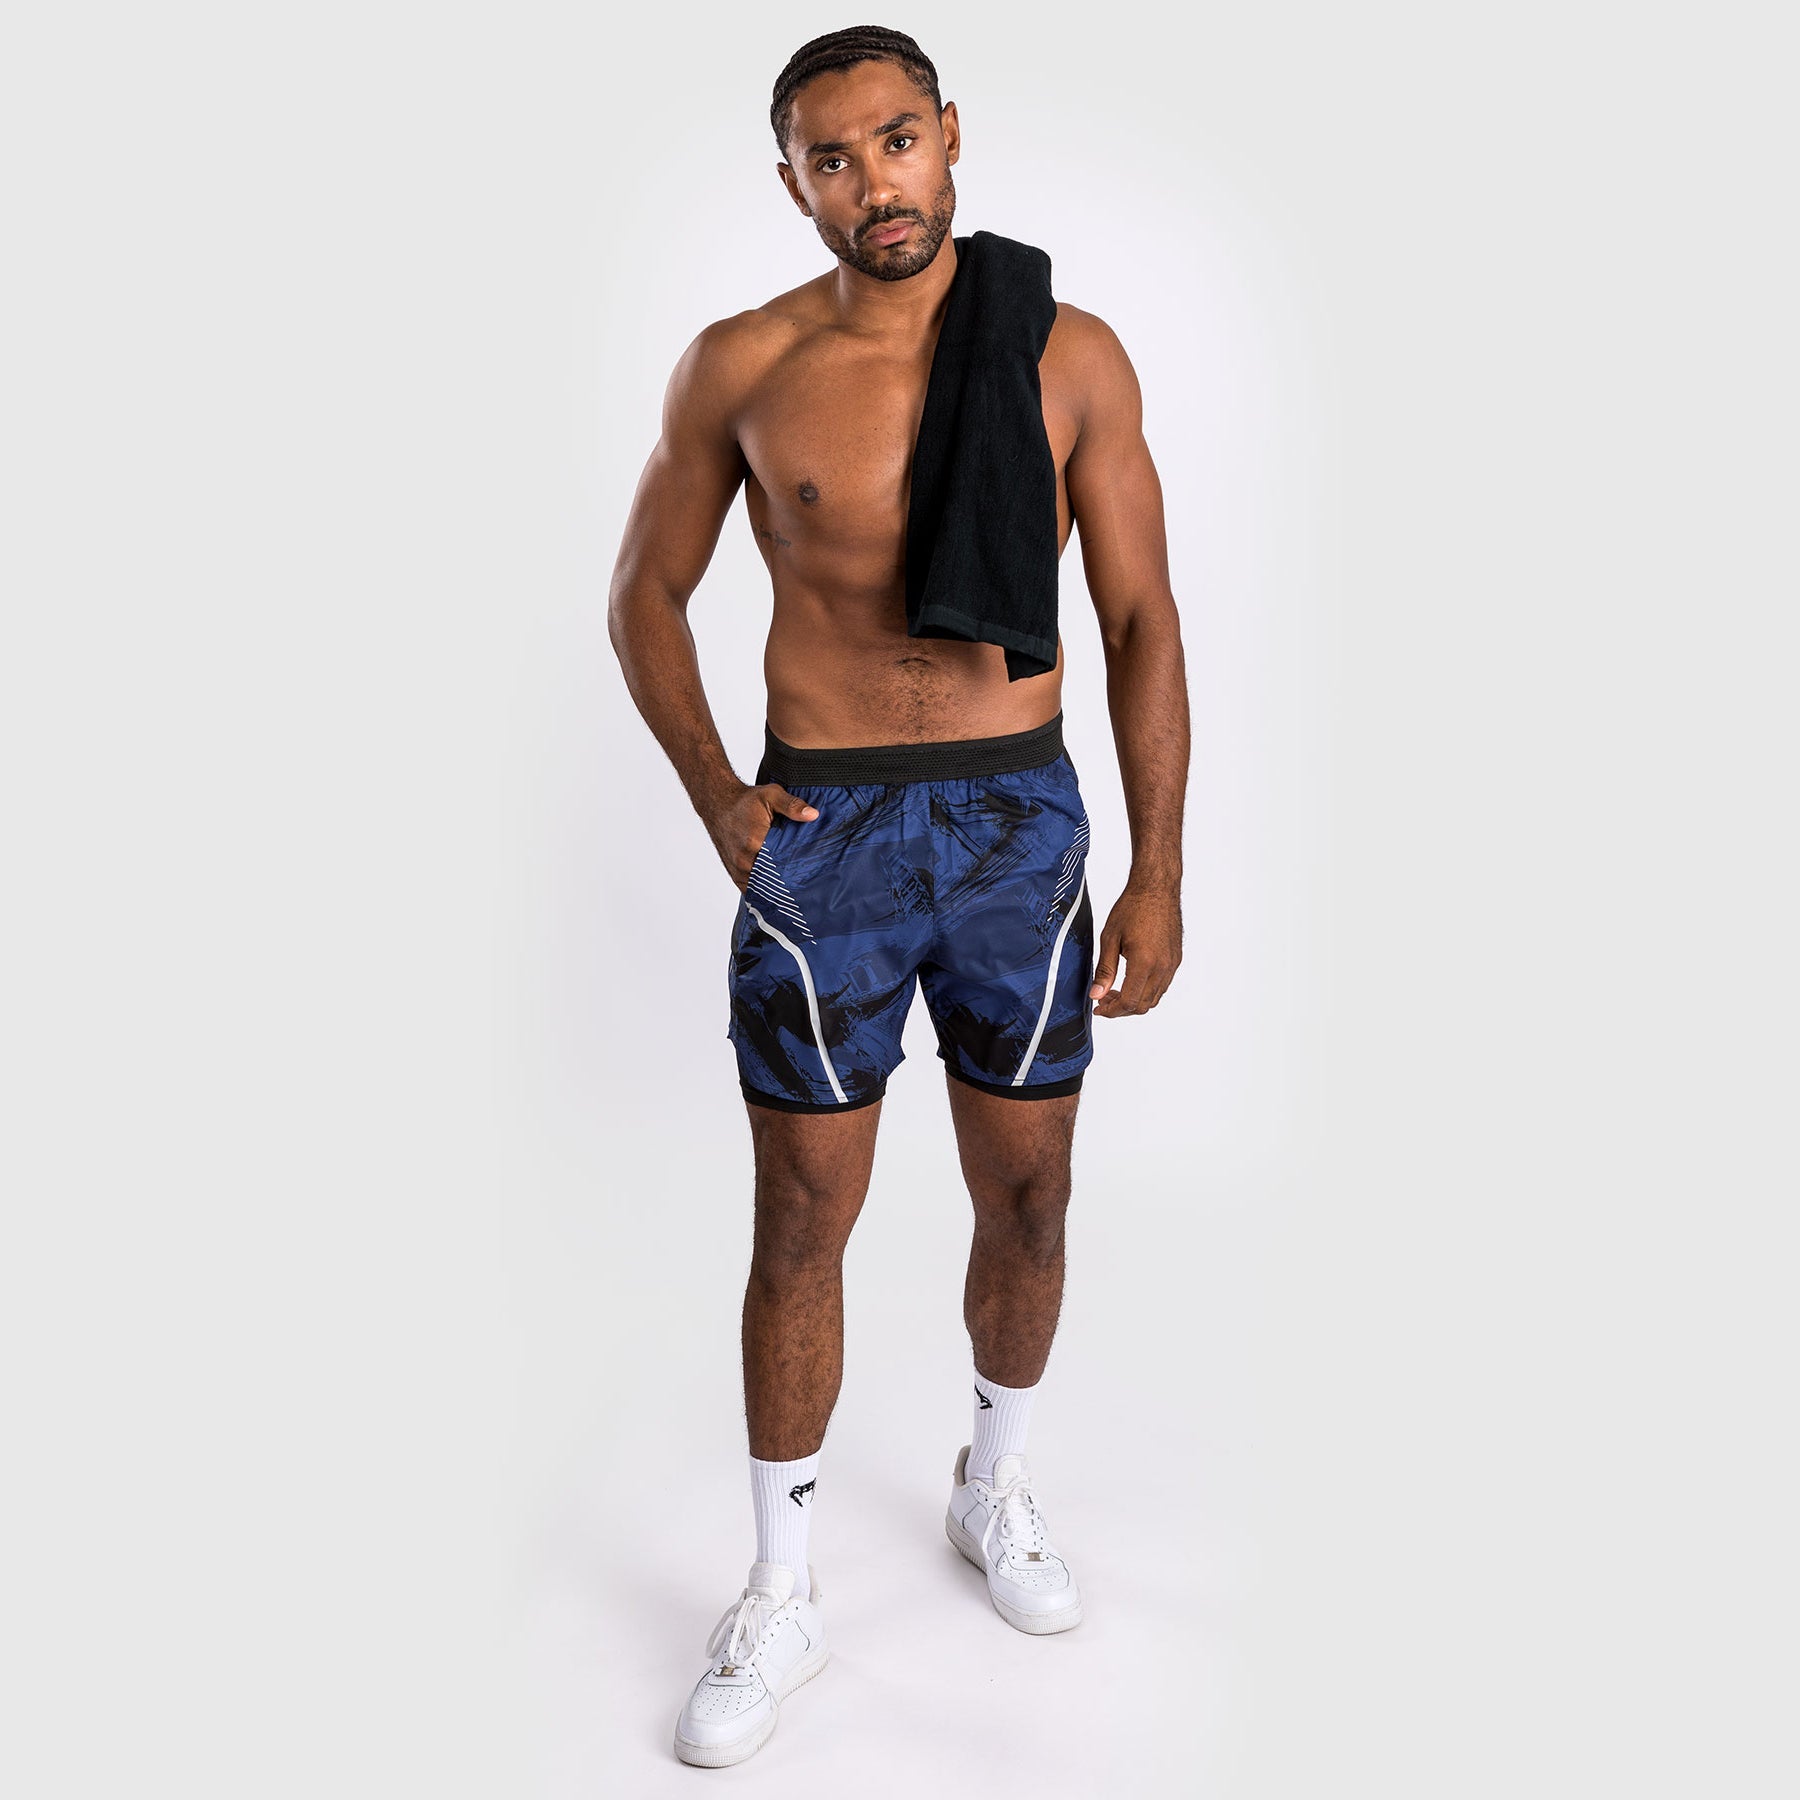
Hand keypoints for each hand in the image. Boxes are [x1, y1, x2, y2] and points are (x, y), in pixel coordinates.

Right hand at [707, 782, 818, 891]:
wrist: (718, 804)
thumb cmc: (743, 801)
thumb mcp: (771, 795)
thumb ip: (792, 805)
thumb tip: (812, 815)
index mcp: (755, 842)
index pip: (784, 865)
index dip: (798, 869)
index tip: (810, 870)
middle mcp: (744, 860)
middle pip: (775, 880)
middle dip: (789, 879)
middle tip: (805, 879)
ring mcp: (738, 869)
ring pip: (763, 888)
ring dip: (777, 886)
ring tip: (792, 883)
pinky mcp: (734, 874)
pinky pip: (752, 890)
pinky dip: (764, 888)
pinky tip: (776, 884)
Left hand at [1088, 880, 1182, 1016]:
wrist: (1156, 888)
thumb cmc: (1133, 907)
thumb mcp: (1110, 938)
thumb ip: (1104, 970)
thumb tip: (1097, 994)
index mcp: (1144, 963)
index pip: (1128, 1002)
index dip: (1111, 1011)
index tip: (1099, 1008)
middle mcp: (1162, 967)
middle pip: (1142, 1005)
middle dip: (1121, 1009)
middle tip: (1103, 999)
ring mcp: (1172, 964)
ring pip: (1154, 998)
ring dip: (1135, 1001)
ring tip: (1115, 991)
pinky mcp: (1176, 959)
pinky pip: (1162, 985)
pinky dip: (1147, 991)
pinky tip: (1132, 980)